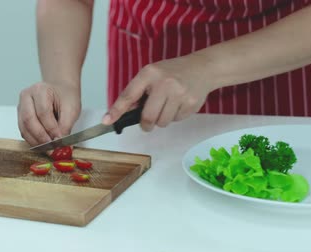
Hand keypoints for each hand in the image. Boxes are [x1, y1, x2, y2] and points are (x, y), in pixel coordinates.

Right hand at [17, 81, 80, 145]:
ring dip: (36, 141)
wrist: (60, 90)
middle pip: (29, 120)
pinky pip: (24, 131)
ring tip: (48, 148)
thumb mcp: (71, 109)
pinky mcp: (21, 116)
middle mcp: (27, 97)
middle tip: (52, 147)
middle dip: (41, 137)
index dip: (51, 128)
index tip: (59, 139)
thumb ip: (66, 126)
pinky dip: (33, 140)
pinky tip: (42, 144)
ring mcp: (21, 106)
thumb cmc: (65, 96)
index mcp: (40, 90)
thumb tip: (60, 143)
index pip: (43, 112)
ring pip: (24, 128)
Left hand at [102, 54, 216, 130]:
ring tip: (167, 106)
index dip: (117, 110)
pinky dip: (175, 117)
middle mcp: (164, 83)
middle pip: (147, 117)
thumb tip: (123, 112)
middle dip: (145, 124)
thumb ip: (137, 92)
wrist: (203, 68)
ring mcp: (179, 93)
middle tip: (147, 123)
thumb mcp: (152, 74)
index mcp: (150, 73)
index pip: (128, 95)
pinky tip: (179, 104)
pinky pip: (176, 120)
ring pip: (162, 122)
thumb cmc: (173, 72)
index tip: (107, 120)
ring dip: (161, 120)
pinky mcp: (191, 103)